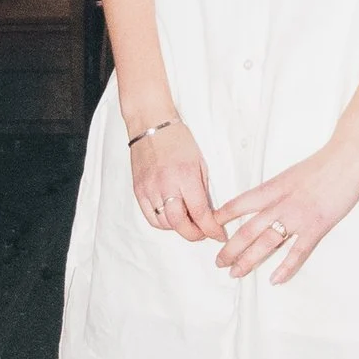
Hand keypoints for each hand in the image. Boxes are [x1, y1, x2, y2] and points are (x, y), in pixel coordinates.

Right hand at [129, 114, 220, 242]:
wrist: (150, 124)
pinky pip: (150, 217)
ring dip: (179, 228)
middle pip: (180, 224)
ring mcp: (149, 189)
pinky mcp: (138, 190)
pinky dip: (163, 223)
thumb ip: (202, 190)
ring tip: (189, 222)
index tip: (219, 235)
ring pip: (165, 224)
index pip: (200, 212)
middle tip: (204, 234)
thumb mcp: (199, 162)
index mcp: (185, 175)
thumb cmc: (178, 139)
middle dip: (195, 234)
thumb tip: (208, 214)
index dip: (211, 229)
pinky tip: (172, 218)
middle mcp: (165, 184)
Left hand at [213, 131, 358, 283]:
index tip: (211, 228)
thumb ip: (278, 190)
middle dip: (230, 248)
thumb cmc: (323, 163)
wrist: (347, 157)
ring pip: (266, 242)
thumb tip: (267, 203)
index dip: (223, 217)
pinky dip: (285, 267)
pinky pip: (297, 252)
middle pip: (248, 229)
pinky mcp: (317, 226)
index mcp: (273, 187)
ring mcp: (298, 216)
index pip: (240, 204)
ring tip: (235, 273)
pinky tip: (275, 279)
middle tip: (219, 262)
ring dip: (248, 260)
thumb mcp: (292, 174)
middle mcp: (280, 203)